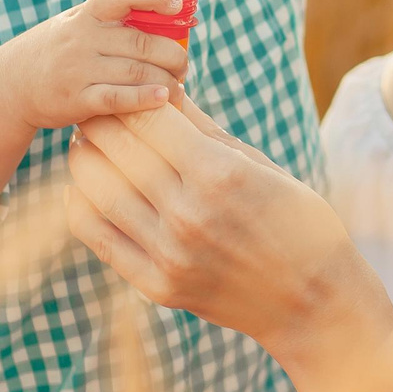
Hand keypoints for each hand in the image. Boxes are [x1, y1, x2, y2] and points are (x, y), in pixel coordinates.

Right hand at [0, 0, 190, 130]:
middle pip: (141, 42)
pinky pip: (118, 99)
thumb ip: (111, 19)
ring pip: (136, 72)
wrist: (9, 85)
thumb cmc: (56, 51)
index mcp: (84, 15)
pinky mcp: (75, 100)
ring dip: (167, 80)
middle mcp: (81, 39)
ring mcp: (77, 70)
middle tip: (183, 65)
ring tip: (178, 86)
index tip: (176, 4)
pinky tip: (162, 99)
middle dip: (173, 55)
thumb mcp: (74, 24)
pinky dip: (144, 99)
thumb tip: (167, 14)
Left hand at [64, 97, 366, 364]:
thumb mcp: (260, 164)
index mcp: (220, 174)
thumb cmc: (297, 222)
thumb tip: (163, 89)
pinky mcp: (156, 285)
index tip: (121, 90)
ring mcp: (169, 254)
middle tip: (93, 109)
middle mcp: (188, 213)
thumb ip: (205, 128)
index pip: (147, 119)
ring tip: (87, 143)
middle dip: (99, 120)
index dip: (128, 97)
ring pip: (96, 190)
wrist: (311, 302)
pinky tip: (86, 186)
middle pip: (115, 149)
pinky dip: (81, 203)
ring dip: (84, 158)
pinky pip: (97, 236)